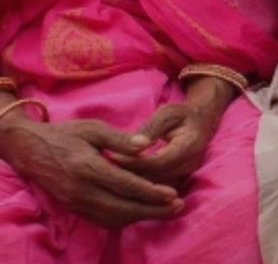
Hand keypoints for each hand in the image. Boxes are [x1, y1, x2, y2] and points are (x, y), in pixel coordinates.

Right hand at [0, 117, 181, 227]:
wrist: (29, 149)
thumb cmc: (65, 134)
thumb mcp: (93, 128)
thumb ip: (120, 139)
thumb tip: (146, 145)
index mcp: (87, 167)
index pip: (125, 185)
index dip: (150, 192)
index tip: (172, 194)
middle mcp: (81, 190)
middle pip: (122, 208)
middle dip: (152, 210)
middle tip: (178, 206)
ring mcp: (75, 202)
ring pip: (112, 217)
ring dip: (141, 217)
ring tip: (166, 211)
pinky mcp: (74, 207)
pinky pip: (101, 219)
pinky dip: (124, 219)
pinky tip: (141, 213)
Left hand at [107, 80, 229, 185]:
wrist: (202, 123)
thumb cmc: (182, 115)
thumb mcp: (168, 113)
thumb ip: (152, 128)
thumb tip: (136, 144)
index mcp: (189, 146)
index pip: (159, 162)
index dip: (135, 162)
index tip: (112, 157)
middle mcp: (189, 165)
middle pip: (156, 179)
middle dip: (129, 176)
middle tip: (104, 170)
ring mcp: (185, 176)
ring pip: (156, 190)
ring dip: (132, 185)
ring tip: (109, 177)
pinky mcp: (178, 182)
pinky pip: (156, 193)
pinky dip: (138, 189)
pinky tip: (121, 182)